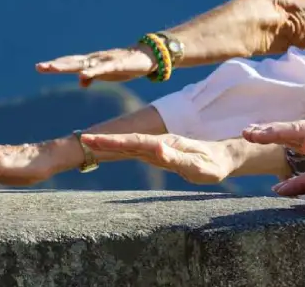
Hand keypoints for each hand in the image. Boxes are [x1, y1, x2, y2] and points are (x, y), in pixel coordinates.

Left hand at [36, 44, 156, 86]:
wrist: (145, 57)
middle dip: (55, 65)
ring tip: (52, 68)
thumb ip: (92, 77)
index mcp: (91, 63)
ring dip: (67, 66)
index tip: (40, 67)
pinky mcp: (116, 64)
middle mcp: (95, 59)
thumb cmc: (124, 65)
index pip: (70, 63)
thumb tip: (81, 82)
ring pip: (82, 63)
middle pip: (71, 62)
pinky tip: (82, 75)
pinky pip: (102, 69)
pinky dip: (91, 72)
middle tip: (39, 67)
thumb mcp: (106, 74)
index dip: (56, 65)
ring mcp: (104, 61)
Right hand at [80, 133, 232, 183]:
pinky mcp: (157, 153)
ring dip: (109, 143)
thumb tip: (157, 150)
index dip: (114, 141)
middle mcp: (158, 143)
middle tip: (82, 139)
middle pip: (127, 141)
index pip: (135, 142)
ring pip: (129, 144)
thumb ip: (178, 159)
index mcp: (165, 144)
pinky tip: (109, 149)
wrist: (222, 158)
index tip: (94, 139)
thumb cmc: (212, 165)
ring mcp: (157, 148)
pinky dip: (120, 148)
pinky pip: (135, 150)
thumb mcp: (198, 166)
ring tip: (89, 142)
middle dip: (105, 140)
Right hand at [241, 119, 304, 164]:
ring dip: (269, 132)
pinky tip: (264, 138)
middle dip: (267, 129)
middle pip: (290, 127)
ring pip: (289, 131)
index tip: (257, 134)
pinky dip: (277, 137)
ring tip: (248, 134)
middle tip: (245, 132)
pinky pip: (293, 137)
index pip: (298, 129)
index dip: (276, 131)